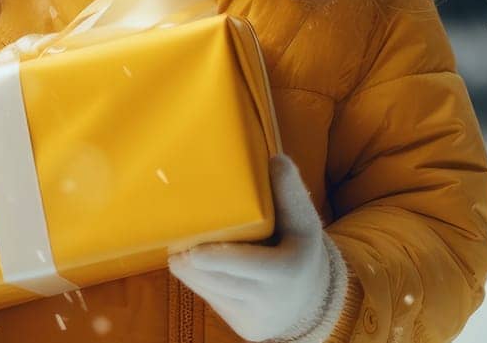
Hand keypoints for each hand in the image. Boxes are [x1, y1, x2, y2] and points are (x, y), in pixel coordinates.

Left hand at [169, 154, 348, 341]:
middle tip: (174, 250)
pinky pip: (217, 303)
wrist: (312, 298)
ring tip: (177, 257)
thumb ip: (290, 191)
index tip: (193, 253)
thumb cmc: (301, 248)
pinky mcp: (245, 327)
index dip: (217, 260)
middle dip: (195, 266)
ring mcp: (257, 317)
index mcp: (288, 268)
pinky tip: (193, 271)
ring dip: (194, 276)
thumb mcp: (304, 219)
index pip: (247, 265)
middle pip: (223, 279)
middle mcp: (272, 298)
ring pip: (215, 293)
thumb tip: (274, 160)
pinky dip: (203, 286)